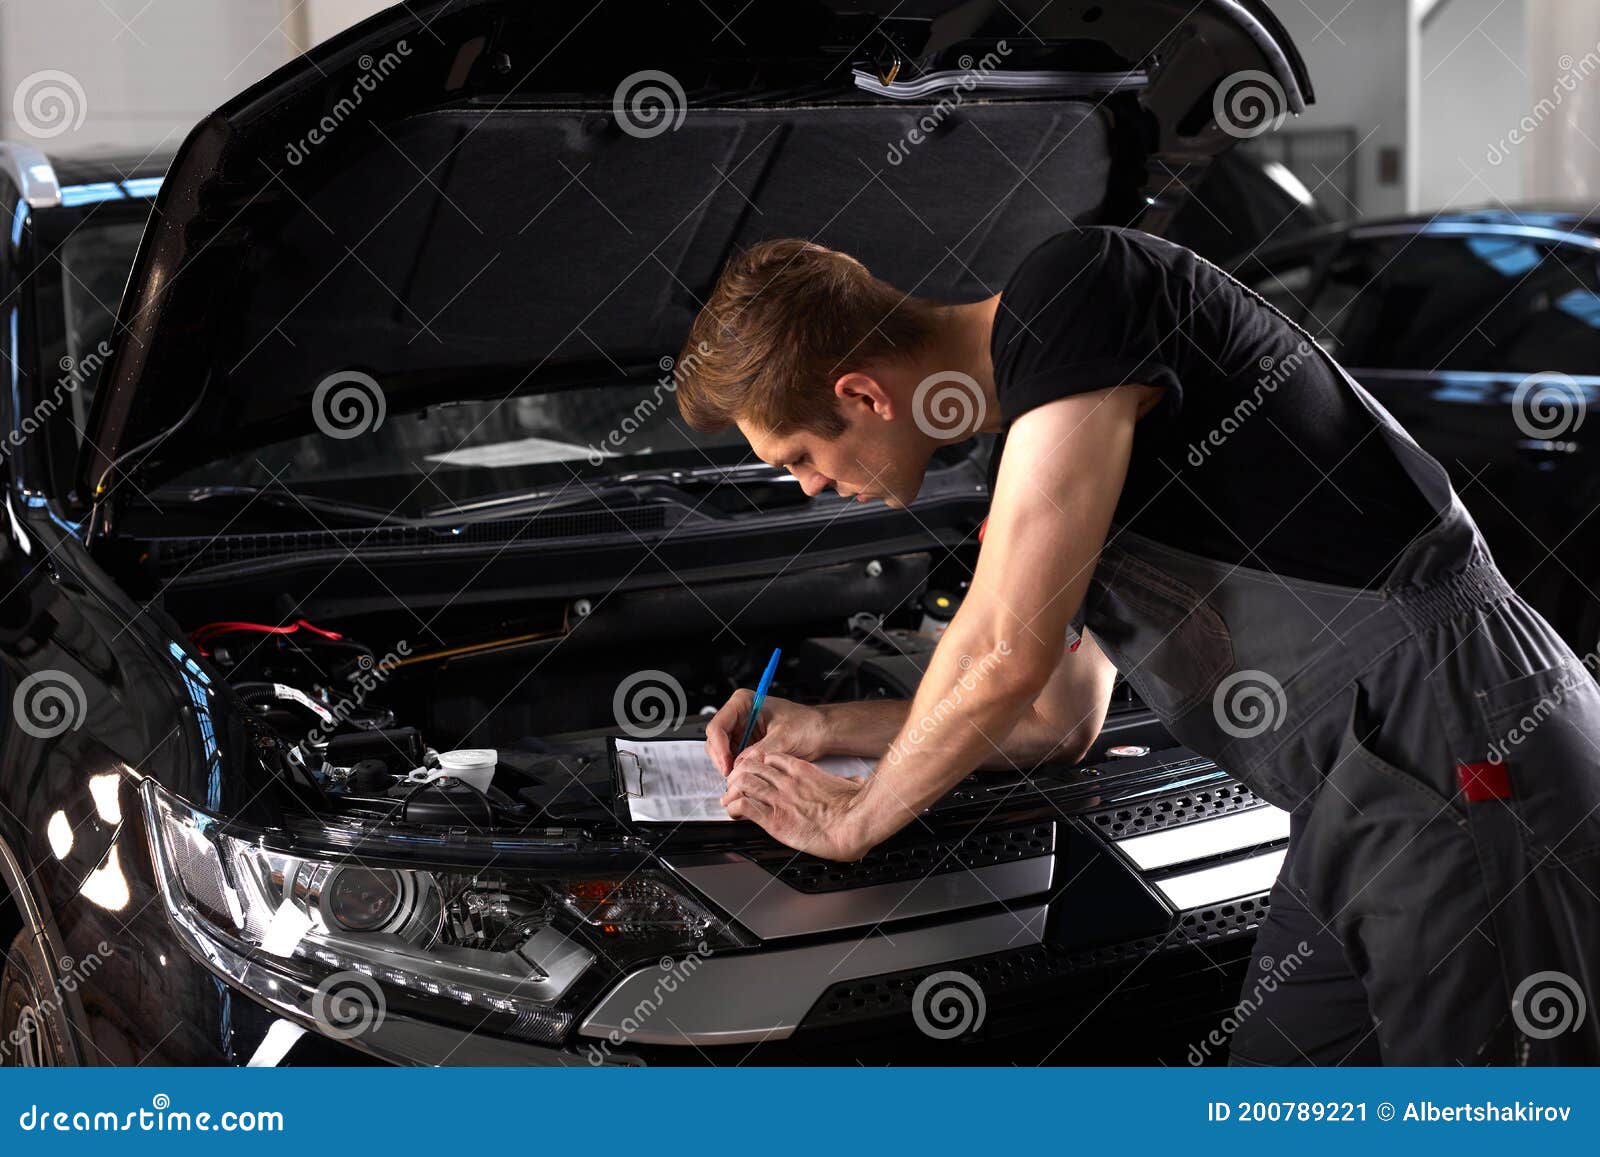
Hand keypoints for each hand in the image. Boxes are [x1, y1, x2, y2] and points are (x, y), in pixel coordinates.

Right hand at [704, 691, 828, 775]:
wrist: (820, 733)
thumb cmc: (807, 725)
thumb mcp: (784, 738)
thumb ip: (759, 752)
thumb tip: (739, 767)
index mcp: (743, 703)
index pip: (718, 726)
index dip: (719, 748)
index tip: (728, 766)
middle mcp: (739, 716)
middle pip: (715, 741)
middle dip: (722, 760)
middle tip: (732, 777)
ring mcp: (742, 731)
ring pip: (722, 753)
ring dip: (729, 767)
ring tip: (741, 779)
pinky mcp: (746, 745)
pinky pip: (734, 759)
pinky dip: (737, 769)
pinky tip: (746, 777)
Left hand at [720, 751, 868, 860]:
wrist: (853, 825)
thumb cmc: (854, 810)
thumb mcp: (850, 786)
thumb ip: (848, 782)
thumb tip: (856, 781)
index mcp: (803, 771)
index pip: (770, 758)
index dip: (757, 763)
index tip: (753, 771)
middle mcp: (787, 782)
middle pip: (751, 767)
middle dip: (739, 774)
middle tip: (735, 784)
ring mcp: (779, 799)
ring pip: (743, 783)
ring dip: (732, 791)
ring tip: (729, 798)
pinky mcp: (773, 819)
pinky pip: (743, 807)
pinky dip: (733, 808)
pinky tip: (733, 812)